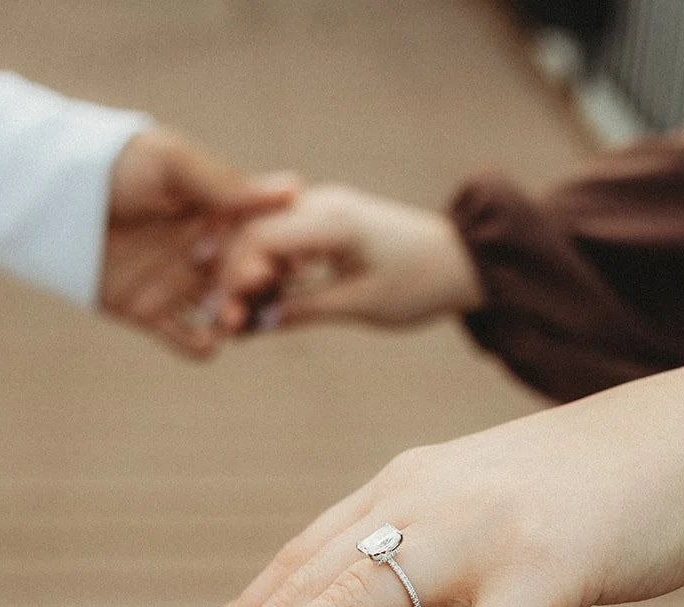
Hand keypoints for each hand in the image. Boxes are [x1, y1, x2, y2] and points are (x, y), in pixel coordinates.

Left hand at [101, 128, 297, 356]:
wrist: (47, 194)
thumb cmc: (110, 163)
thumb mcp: (170, 163)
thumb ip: (225, 184)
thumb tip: (292, 189)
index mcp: (216, 213)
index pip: (260, 239)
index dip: (277, 251)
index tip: (293, 260)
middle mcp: (203, 250)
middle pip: (244, 280)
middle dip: (255, 290)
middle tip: (252, 291)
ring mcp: (176, 283)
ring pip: (221, 312)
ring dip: (233, 320)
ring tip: (231, 321)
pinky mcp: (148, 312)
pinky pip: (184, 338)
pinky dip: (201, 346)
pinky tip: (208, 342)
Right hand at [212, 184, 484, 332]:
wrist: (463, 261)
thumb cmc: (420, 283)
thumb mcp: (361, 304)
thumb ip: (303, 310)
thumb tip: (252, 325)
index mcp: (331, 219)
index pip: (259, 239)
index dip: (234, 278)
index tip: (225, 318)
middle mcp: (319, 205)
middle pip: (251, 234)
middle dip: (231, 279)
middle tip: (220, 324)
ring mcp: (319, 211)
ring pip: (261, 239)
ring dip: (244, 278)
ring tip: (235, 320)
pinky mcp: (322, 226)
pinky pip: (280, 244)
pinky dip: (265, 274)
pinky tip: (256, 305)